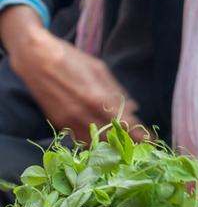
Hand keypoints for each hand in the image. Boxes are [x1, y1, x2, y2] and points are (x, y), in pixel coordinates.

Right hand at [1, 5, 146, 140]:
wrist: (36, 60)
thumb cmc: (71, 60)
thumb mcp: (100, 70)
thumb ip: (116, 92)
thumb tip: (133, 108)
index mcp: (97, 98)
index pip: (124, 123)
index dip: (139, 134)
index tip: (152, 141)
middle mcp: (82, 114)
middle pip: (110, 138)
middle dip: (128, 143)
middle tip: (142, 146)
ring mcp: (68, 121)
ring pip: (94, 142)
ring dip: (111, 145)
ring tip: (126, 145)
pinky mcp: (58, 123)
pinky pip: (79, 138)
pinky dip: (93, 141)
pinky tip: (103, 139)